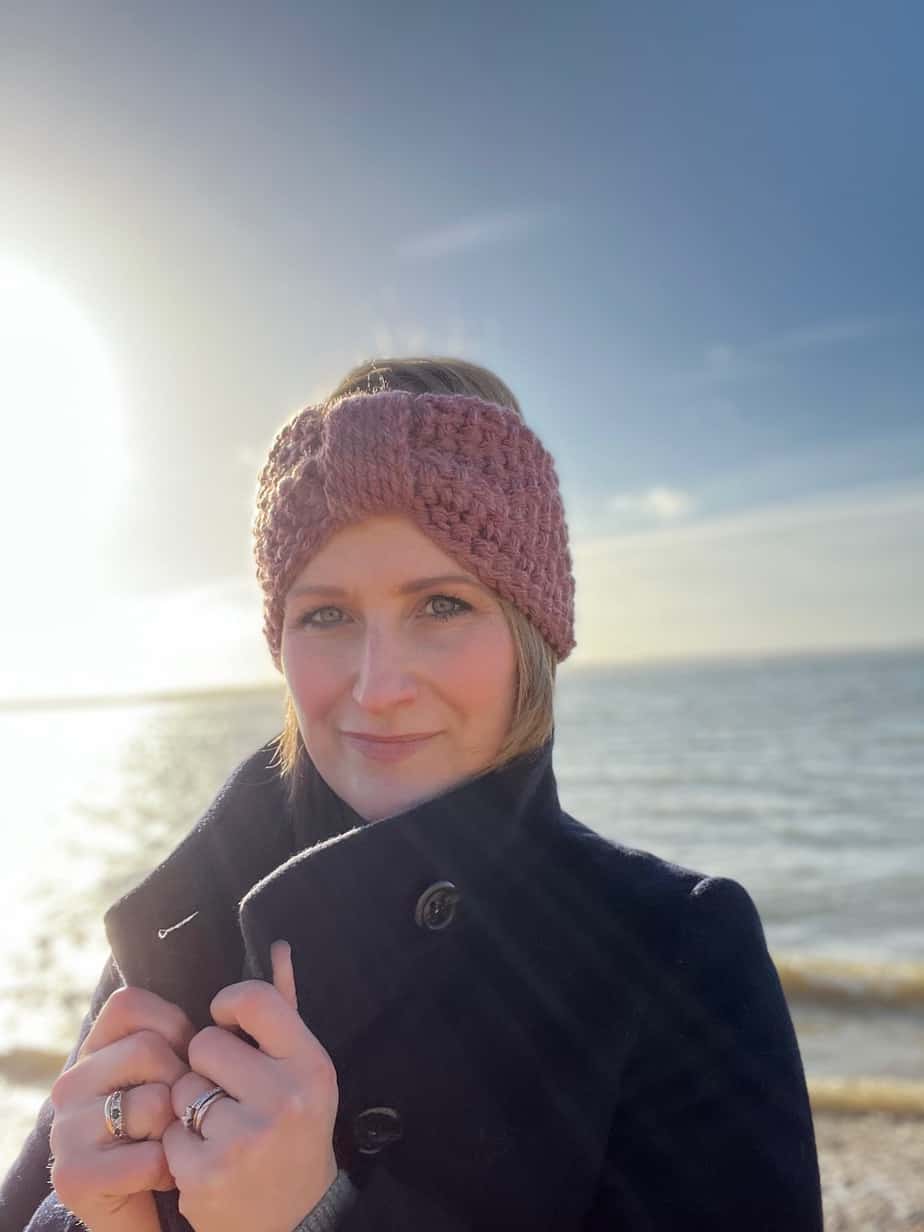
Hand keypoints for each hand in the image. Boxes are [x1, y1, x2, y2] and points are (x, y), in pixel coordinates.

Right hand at [49, 986, 194, 1231]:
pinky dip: (169, 1170)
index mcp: (93, 1052)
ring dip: (178, 1128)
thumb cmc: (178, 1130)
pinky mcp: (74, 1175)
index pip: (129, 1004)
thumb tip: (257, 989)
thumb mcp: (182, 1070)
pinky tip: (164, 1177)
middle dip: (182, 1082)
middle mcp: (70, 1084)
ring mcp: (66, 1131)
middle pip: (148, 1049)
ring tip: (173, 1144)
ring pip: (153, 1101)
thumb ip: (200, 1031)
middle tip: (180, 1113)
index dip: (172, 1025)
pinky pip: (149, 1155)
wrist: (153, 1215)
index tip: (185, 1058)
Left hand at [165, 941, 339, 1231]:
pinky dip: (180, 1148)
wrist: (295, 1221)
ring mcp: (245, 1138)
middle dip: (207, 1065)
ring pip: (183, 1088)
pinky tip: (209, 1160)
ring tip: (221, 1129)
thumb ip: (285, 1009)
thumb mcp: (302, 1071)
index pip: (255, 1000)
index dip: (228, 1006)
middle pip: (206, 1043)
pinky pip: (170, 1134)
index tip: (228, 1024)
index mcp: (311, 1065)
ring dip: (191, 1107)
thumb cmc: (296, 1131)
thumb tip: (276, 947)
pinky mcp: (208, 1174)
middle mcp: (284, 1098)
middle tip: (229, 1092)